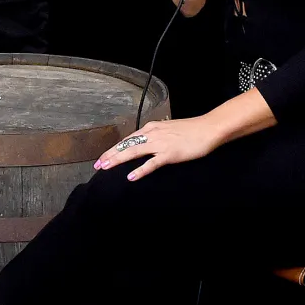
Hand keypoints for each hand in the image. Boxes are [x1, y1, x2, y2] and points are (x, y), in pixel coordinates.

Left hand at [93, 116, 220, 180]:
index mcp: (151, 128)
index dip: (114, 149)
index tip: (103, 157)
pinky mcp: (169, 154)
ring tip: (106, 167)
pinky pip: (151, 163)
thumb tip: (145, 143)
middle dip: (110, 155)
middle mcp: (152, 134)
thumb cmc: (190, 130)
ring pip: (133, 152)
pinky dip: (140, 170)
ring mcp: (160, 144)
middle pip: (126, 145)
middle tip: (98, 164)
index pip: (127, 140)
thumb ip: (155, 136)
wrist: (207, 128)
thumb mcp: (167, 130)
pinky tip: (131, 177)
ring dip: (118, 160)